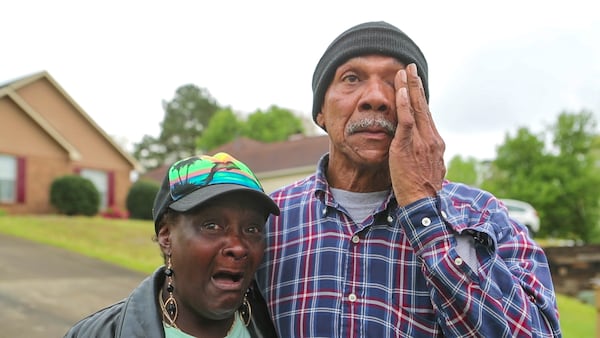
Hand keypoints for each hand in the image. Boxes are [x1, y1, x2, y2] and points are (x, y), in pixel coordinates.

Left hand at [389, 63, 445, 205]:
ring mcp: (421, 141)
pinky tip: (401, 90)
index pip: (427, 116)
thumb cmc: (421, 190)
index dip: (421, 99)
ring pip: (416, 108)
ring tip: (404, 71)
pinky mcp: (408, 145)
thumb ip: (424, 157)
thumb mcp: (427, 170)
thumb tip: (422, 153)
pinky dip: (405, 103)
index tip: (415, 85)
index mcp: (435, 143)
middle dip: (417, 85)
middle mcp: (431, 138)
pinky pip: (407, 120)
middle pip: (424, 106)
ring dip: (409, 87)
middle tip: (411, 67)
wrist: (422, 203)